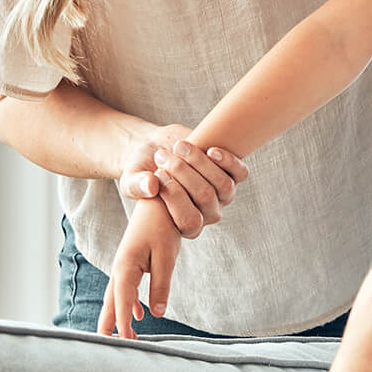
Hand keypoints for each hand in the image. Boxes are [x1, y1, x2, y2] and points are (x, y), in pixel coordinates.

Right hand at [98, 199, 183, 337]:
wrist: (159, 197)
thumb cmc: (164, 224)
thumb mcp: (166, 256)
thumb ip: (161, 284)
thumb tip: (157, 312)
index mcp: (126, 267)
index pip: (122, 303)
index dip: (124, 324)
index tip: (127, 343)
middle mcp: (120, 267)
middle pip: (112, 302)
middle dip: (111, 324)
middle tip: (107, 347)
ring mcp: (125, 264)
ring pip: (117, 296)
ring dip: (118, 315)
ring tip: (120, 337)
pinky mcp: (133, 260)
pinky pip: (127, 288)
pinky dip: (129, 303)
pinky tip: (139, 314)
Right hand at [118, 125, 247, 237]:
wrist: (158, 148)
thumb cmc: (142, 170)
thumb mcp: (131, 179)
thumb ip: (136, 186)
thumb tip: (151, 186)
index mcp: (185, 224)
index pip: (190, 221)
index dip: (175, 198)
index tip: (158, 174)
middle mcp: (208, 212)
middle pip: (206, 197)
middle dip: (183, 173)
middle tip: (162, 156)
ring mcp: (222, 193)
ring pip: (224, 185)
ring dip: (201, 163)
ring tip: (178, 147)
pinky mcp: (231, 173)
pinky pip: (240, 172)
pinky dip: (228, 161)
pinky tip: (211, 150)